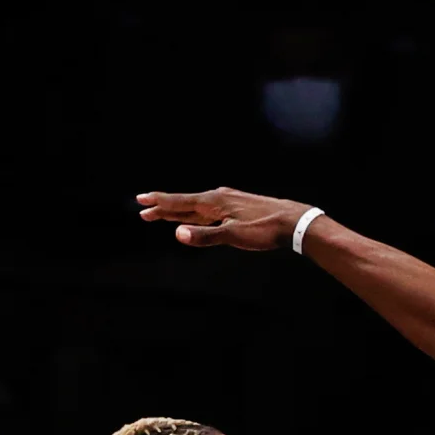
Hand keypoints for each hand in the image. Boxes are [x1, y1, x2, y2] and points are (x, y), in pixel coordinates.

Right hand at [136, 187, 311, 250]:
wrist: (293, 221)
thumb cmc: (264, 229)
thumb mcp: (233, 235)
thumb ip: (205, 236)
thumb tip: (177, 234)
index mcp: (214, 202)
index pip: (180, 202)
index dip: (159, 203)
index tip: (141, 200)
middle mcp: (219, 198)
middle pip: (185, 203)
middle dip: (164, 207)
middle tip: (143, 209)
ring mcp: (230, 201)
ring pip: (198, 207)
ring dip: (180, 211)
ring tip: (163, 214)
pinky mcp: (239, 207)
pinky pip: (210, 210)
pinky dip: (198, 214)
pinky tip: (198, 217)